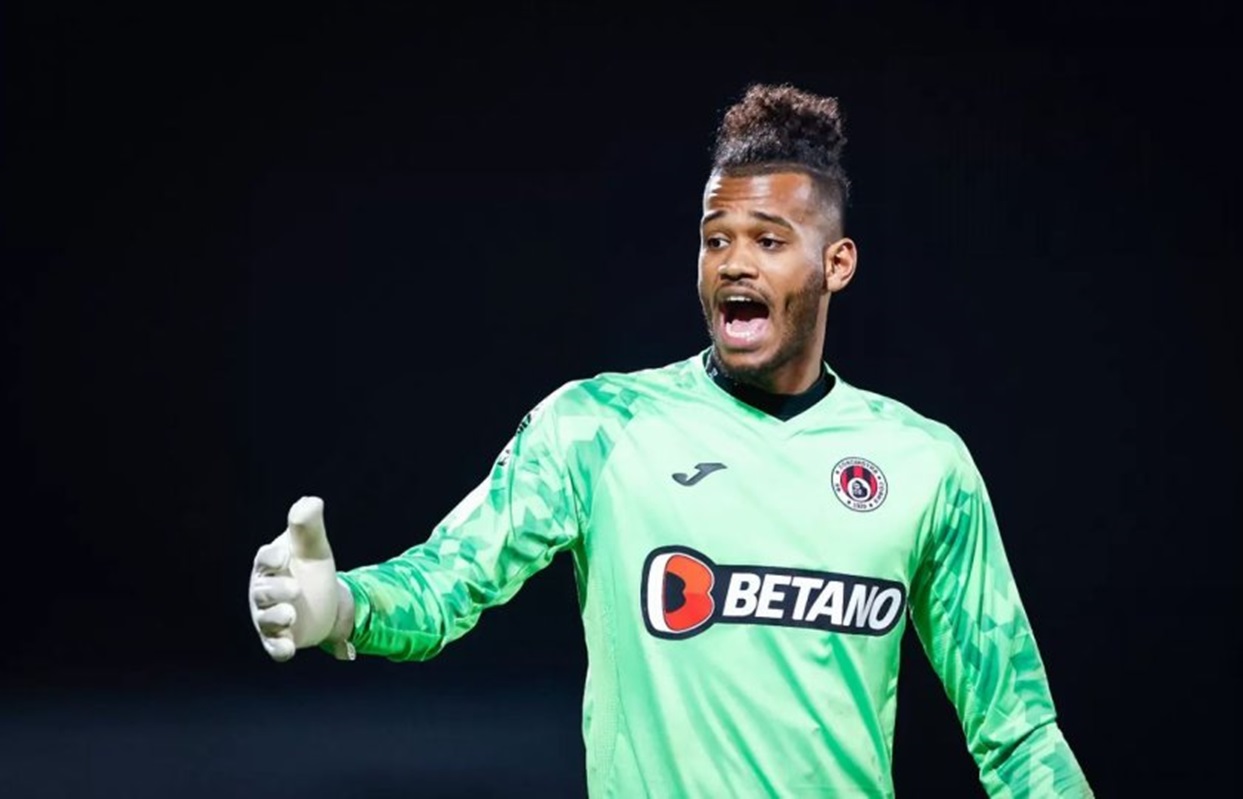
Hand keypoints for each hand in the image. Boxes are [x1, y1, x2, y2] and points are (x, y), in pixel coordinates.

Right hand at [248, 496, 341, 661]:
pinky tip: (289, 649)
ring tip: (291, 615)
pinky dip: (279, 648)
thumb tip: (311, 501)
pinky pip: (274, 646)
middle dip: (277, 590)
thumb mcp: (314, 548)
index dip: (271, 559)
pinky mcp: (279, 638)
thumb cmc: (312, 568)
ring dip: (277, 618)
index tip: (284, 555)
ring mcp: (269, 616)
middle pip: (264, 591)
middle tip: (295, 589)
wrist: (327, 601)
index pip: (265, 560)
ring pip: (266, 619)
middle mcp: (264, 591)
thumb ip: (309, 527)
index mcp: (271, 565)